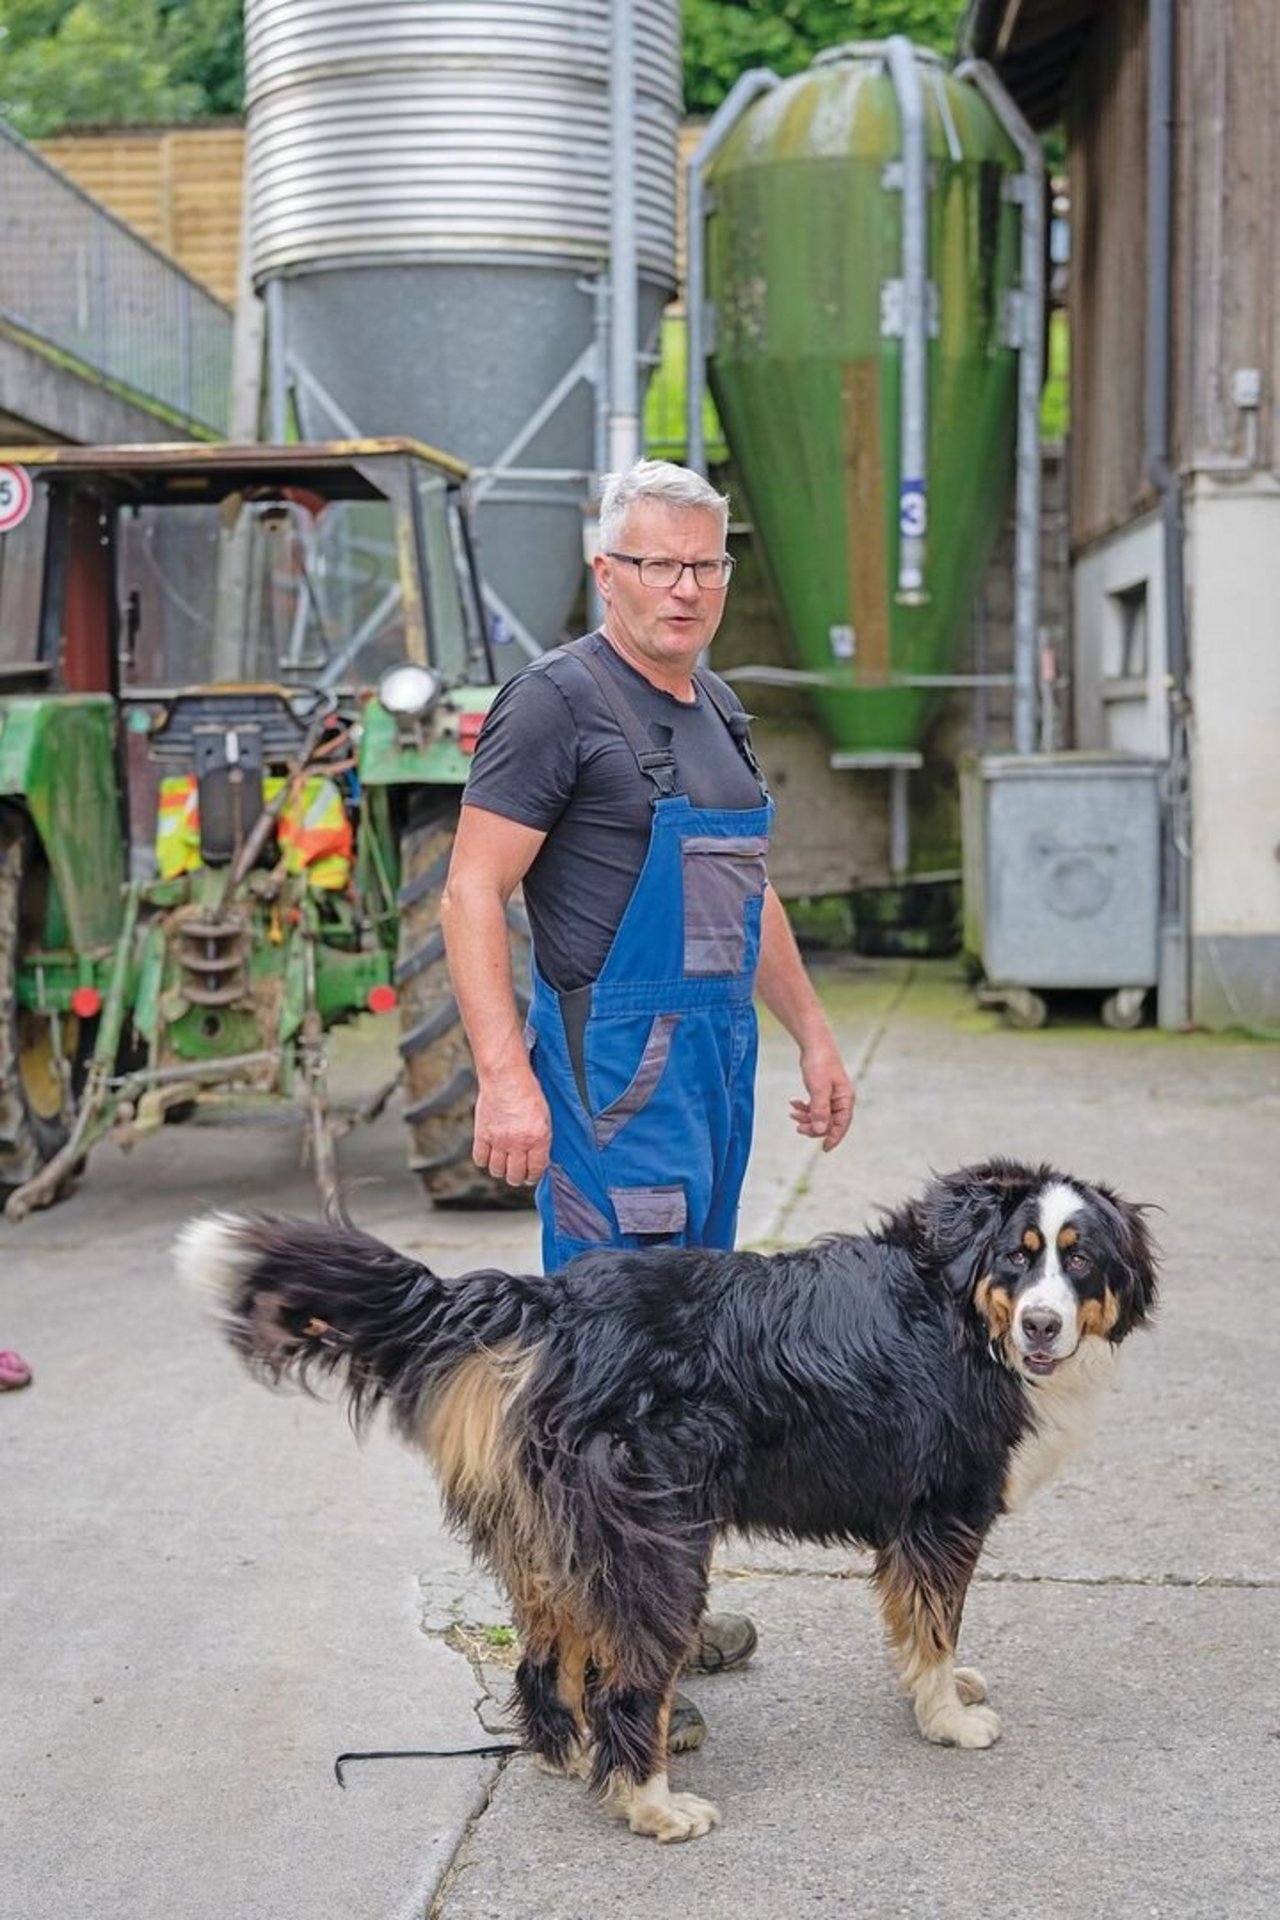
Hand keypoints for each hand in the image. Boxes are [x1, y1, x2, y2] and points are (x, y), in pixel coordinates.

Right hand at [472, 1071, 551, 1187]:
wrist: (506, 1077)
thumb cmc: (528, 1092)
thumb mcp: (546, 1117)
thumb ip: (543, 1140)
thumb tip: (540, 1159)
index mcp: (538, 1139)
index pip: (536, 1171)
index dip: (533, 1177)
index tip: (531, 1175)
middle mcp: (518, 1143)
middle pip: (515, 1176)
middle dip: (518, 1178)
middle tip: (517, 1172)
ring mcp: (498, 1140)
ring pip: (497, 1171)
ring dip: (501, 1170)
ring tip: (504, 1163)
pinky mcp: (482, 1135)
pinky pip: (480, 1159)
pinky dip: (485, 1160)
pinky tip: (490, 1153)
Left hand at [789, 1039, 854, 1151]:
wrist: (814, 1044)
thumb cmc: (820, 1064)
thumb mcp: (818, 1088)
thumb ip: (819, 1110)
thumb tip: (819, 1130)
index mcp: (845, 1100)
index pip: (842, 1124)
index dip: (834, 1138)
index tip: (824, 1149)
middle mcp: (840, 1100)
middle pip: (829, 1122)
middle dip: (814, 1127)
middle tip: (798, 1127)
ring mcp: (831, 1096)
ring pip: (820, 1116)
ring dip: (806, 1117)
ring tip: (792, 1113)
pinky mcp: (822, 1092)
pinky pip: (814, 1107)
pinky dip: (804, 1108)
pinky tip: (793, 1103)